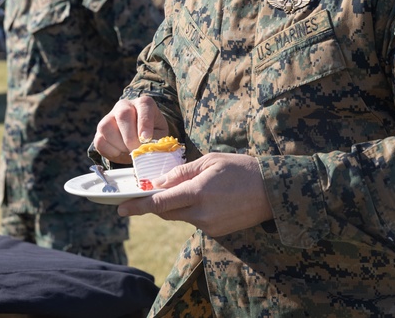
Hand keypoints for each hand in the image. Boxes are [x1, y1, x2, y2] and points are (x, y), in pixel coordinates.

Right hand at [93, 96, 170, 164]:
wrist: (139, 138)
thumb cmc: (152, 134)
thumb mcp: (160, 135)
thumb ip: (155, 141)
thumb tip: (145, 150)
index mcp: (143, 103)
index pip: (144, 106)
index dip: (145, 123)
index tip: (146, 138)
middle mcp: (124, 105)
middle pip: (123, 115)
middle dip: (130, 137)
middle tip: (137, 150)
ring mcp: (109, 116)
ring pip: (107, 127)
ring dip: (119, 145)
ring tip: (129, 151)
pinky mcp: (100, 130)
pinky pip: (100, 141)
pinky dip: (111, 151)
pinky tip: (121, 152)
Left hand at [117, 152, 271, 237]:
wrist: (272, 191)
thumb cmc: (241, 169)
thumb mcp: (210, 161)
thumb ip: (182, 173)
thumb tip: (159, 183)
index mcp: (197, 193)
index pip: (160, 203)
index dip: (138, 206)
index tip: (121, 209)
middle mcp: (201, 214)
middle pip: (166, 212)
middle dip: (154, 204)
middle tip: (144, 194)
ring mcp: (209, 226)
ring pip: (180, 216)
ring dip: (175, 205)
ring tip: (187, 188)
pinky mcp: (217, 232)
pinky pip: (194, 220)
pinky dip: (191, 210)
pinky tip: (205, 197)